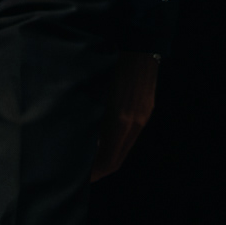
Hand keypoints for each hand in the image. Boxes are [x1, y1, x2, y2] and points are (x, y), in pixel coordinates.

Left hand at [91, 51, 158, 179]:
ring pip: (124, 149)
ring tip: (90, 160)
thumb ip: (89, 118)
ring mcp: (143, 116)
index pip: (108, 161)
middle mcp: (134, 122)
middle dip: (99, 171)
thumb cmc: (109, 65)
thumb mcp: (93, 92)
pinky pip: (131, 135)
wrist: (138, 47)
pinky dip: (117, 143)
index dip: (93, 173)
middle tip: (82, 176)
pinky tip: (104, 140)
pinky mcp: (147, 110)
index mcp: (120, 120)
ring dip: (108, 157)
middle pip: (116, 160)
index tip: (79, 177)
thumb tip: (79, 142)